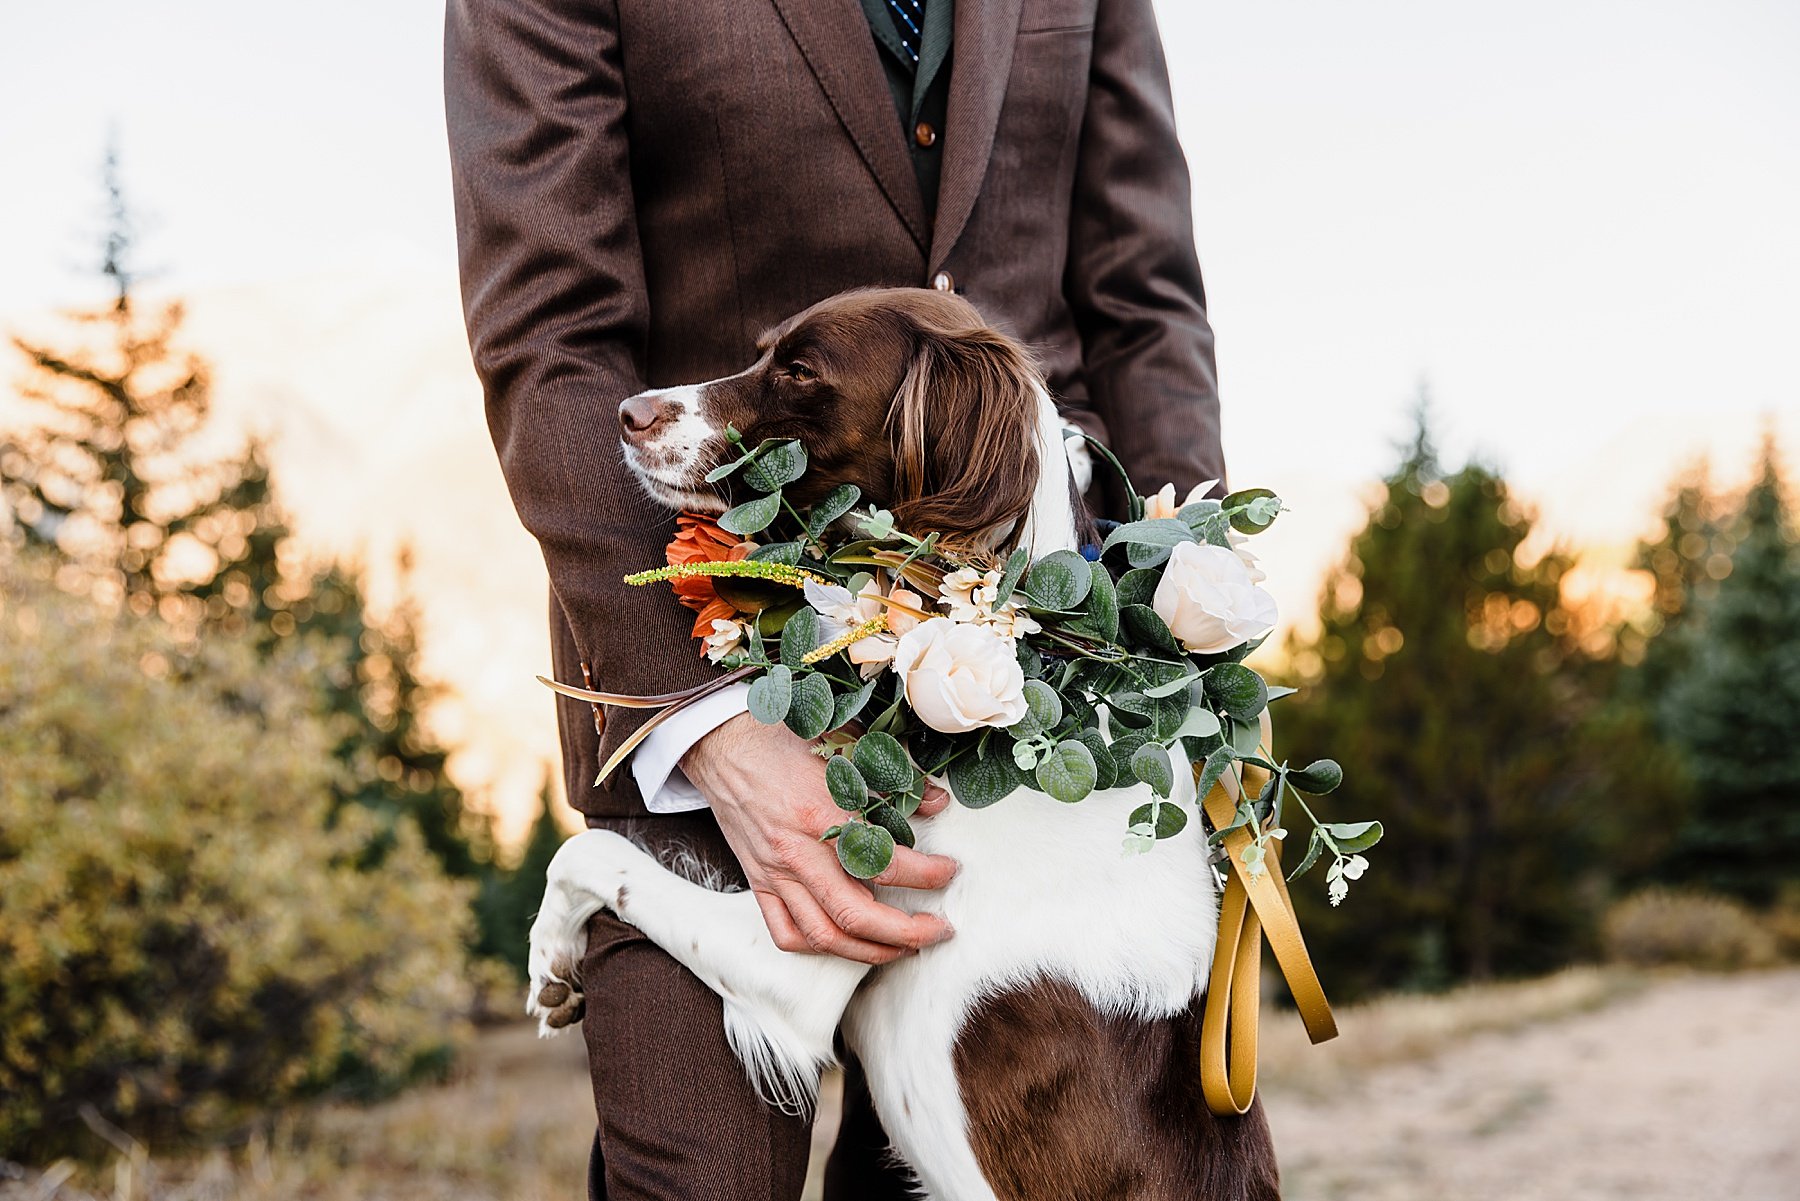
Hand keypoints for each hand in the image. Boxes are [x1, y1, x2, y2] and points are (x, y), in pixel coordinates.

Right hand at [683, 712, 956, 963]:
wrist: (723, 742)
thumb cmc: (783, 737)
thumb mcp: (844, 744)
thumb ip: (892, 776)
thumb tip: (936, 802)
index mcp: (821, 812)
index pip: (883, 861)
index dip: (926, 874)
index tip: (949, 872)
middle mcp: (797, 851)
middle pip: (856, 914)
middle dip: (906, 932)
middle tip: (938, 931)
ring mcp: (775, 872)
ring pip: (823, 934)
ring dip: (869, 951)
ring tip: (902, 948)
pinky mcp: (759, 882)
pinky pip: (786, 933)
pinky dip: (818, 947)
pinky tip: (846, 942)